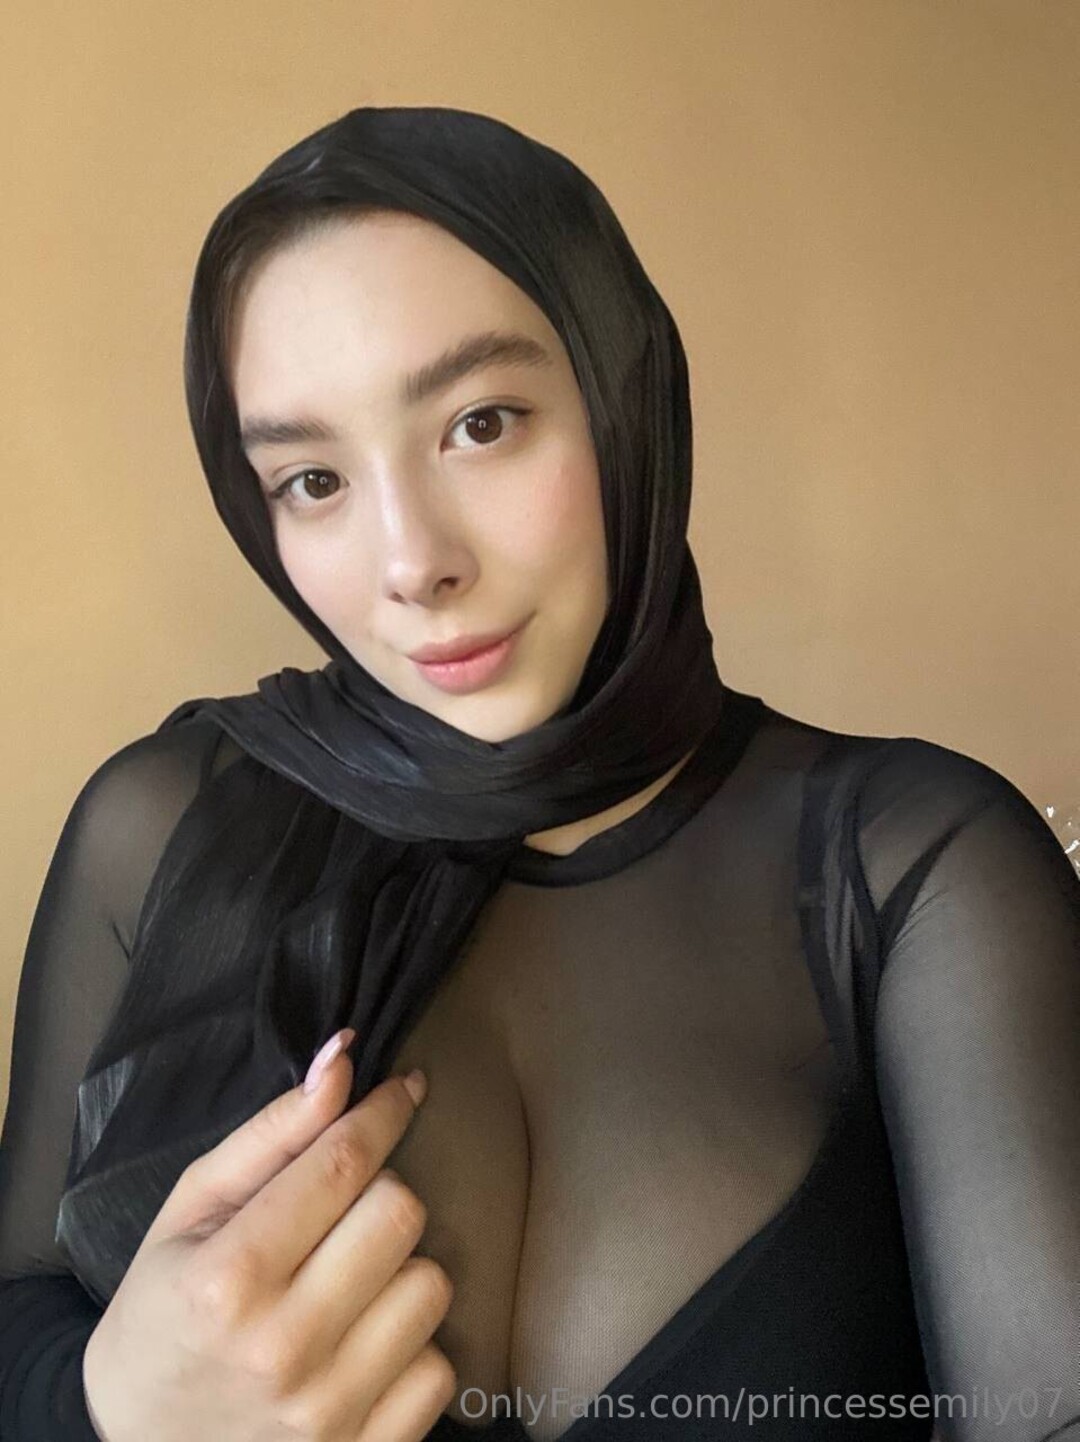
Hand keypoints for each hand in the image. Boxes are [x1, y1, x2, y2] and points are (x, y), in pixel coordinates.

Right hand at [82, 1035, 455, 1440]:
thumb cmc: (164, 1311)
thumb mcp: (190, 1212)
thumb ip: (271, 1135)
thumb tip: (341, 1062)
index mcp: (229, 1278)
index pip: (344, 1164)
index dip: (384, 1111)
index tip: (403, 1088)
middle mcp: (283, 1348)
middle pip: (401, 1214)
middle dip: (380, 1192)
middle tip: (342, 1212)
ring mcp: (328, 1412)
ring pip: (431, 1285)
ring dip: (399, 1269)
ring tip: (347, 1284)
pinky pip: (439, 1368)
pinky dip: (410, 1346)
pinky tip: (361, 1344)